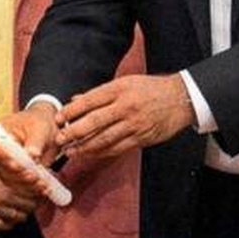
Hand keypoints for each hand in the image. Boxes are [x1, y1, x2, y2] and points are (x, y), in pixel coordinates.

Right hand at [0, 104, 59, 190]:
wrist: (46, 128)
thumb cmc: (40, 123)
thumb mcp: (40, 128)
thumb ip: (35, 141)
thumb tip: (32, 155)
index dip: (4, 158)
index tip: (18, 165)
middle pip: (1, 168)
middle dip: (18, 175)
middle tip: (34, 176)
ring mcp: (6, 164)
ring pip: (10, 180)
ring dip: (26, 184)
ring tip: (43, 184)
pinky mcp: (16, 174)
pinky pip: (20, 185)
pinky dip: (32, 188)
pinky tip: (44, 188)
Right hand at [0, 143, 36, 230]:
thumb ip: (12, 157)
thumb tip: (30, 159)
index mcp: (8, 178)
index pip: (33, 187)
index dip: (40, 187)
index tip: (42, 186)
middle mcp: (4, 194)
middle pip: (30, 203)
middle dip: (34, 201)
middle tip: (35, 198)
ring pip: (20, 216)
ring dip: (24, 212)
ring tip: (24, 206)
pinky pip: (4, 225)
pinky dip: (10, 222)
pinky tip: (11, 215)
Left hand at [57, 74, 194, 160]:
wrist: (181, 98)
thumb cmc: (151, 89)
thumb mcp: (125, 83)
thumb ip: (100, 93)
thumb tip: (76, 100)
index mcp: (120, 89)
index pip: (90, 101)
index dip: (71, 111)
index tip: (58, 118)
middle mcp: (126, 106)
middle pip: (94, 121)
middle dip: (74, 132)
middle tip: (59, 139)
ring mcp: (134, 124)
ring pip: (104, 138)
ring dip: (85, 147)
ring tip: (71, 151)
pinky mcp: (141, 138)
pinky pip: (118, 148)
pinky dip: (102, 152)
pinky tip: (90, 154)